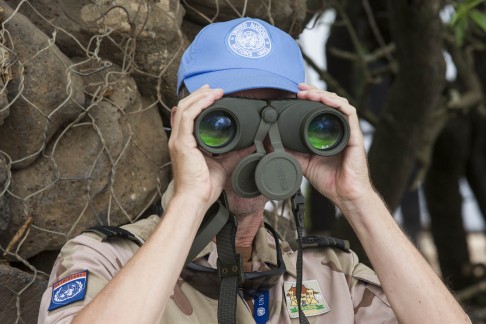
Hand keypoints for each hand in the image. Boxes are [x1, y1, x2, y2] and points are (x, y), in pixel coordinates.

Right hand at [169, 85, 253, 209]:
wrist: (196, 199)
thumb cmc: (204, 187)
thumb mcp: (223, 165)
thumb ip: (234, 153)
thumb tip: (250, 144)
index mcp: (185, 143)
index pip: (186, 116)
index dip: (197, 103)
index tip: (210, 95)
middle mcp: (179, 139)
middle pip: (183, 108)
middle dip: (198, 95)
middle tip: (213, 88)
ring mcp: (178, 141)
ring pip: (184, 108)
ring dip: (200, 96)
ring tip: (214, 91)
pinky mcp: (182, 143)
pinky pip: (188, 117)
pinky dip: (199, 105)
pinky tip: (210, 98)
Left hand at [291, 84, 372, 204]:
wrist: (344, 194)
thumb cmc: (330, 180)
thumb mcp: (303, 163)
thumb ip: (290, 152)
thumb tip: (272, 143)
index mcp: (329, 133)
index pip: (320, 108)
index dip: (310, 98)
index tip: (295, 93)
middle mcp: (339, 129)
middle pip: (330, 102)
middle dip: (314, 92)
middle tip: (299, 88)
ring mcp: (348, 131)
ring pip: (339, 103)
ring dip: (324, 95)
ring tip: (309, 93)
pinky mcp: (355, 135)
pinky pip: (349, 113)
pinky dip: (338, 103)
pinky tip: (326, 100)